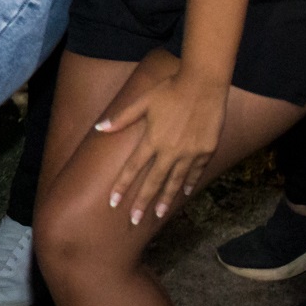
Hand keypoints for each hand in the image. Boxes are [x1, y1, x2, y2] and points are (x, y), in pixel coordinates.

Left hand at [95, 55, 228, 223]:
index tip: (113, 203)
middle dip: (142, 203)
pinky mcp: (207, 150)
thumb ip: (122, 118)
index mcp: (152, 139)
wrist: (203, 84)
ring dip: (165, 198)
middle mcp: (170, 150)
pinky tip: (184, 193)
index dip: (122, 186)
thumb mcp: (142, 101)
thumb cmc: (169, 89)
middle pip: (153, 181)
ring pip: (175, 181)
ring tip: (158, 214)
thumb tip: (99, 127)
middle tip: (134, 220)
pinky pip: (196, 171)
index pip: (133, 169)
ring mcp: (190, 152)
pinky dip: (190, 183)